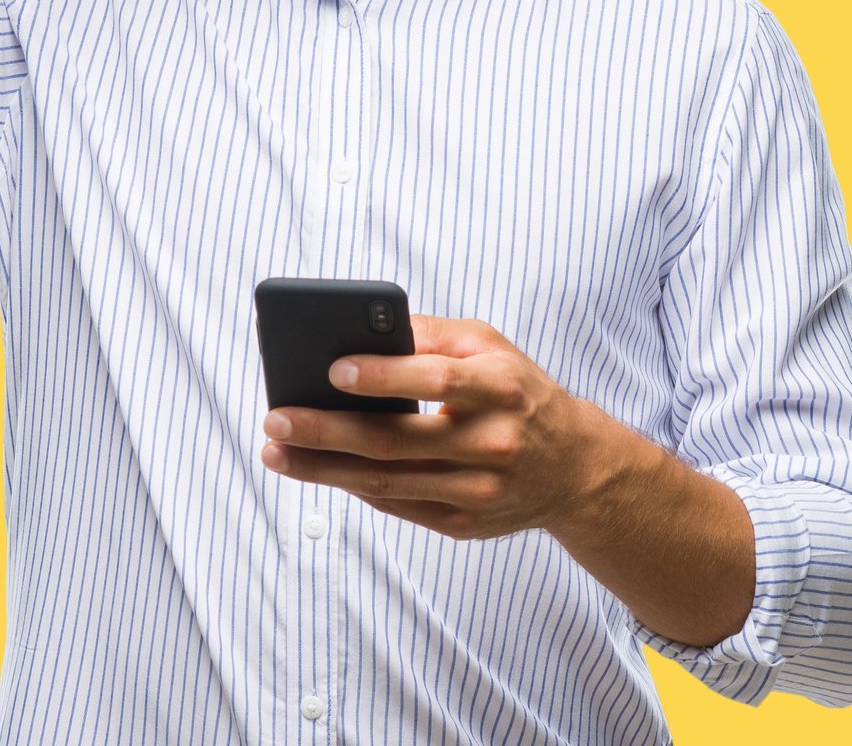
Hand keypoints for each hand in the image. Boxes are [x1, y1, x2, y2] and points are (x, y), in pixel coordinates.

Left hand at [258, 314, 621, 540]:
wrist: (576, 468)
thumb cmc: (517, 392)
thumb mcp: (489, 346)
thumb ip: (429, 334)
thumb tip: (359, 327)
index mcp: (501, 388)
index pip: (436, 380)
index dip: (383, 375)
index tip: (332, 369)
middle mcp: (494, 443)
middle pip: (397, 440)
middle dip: (327, 430)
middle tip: (275, 417)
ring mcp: (480, 491)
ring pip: (387, 481)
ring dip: (322, 469)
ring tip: (276, 450)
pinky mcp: (465, 524)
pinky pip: (395, 504)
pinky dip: (352, 486)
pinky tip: (315, 469)